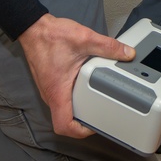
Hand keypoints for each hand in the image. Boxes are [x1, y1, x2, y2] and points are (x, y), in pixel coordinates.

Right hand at [17, 15, 134, 137]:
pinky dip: (75, 101)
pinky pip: (63, 100)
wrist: (33, 28)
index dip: (81, 132)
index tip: (95, 126)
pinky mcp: (52, 84)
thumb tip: (126, 53)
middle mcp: (51, 95)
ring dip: (79, 112)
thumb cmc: (50, 36)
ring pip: (64, 111)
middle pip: (65, 122)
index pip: (64, 126)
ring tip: (97, 105)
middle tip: (102, 116)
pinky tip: (87, 90)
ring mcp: (50, 90)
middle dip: (84, 123)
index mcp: (57, 92)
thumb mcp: (84, 39)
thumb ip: (108, 47)